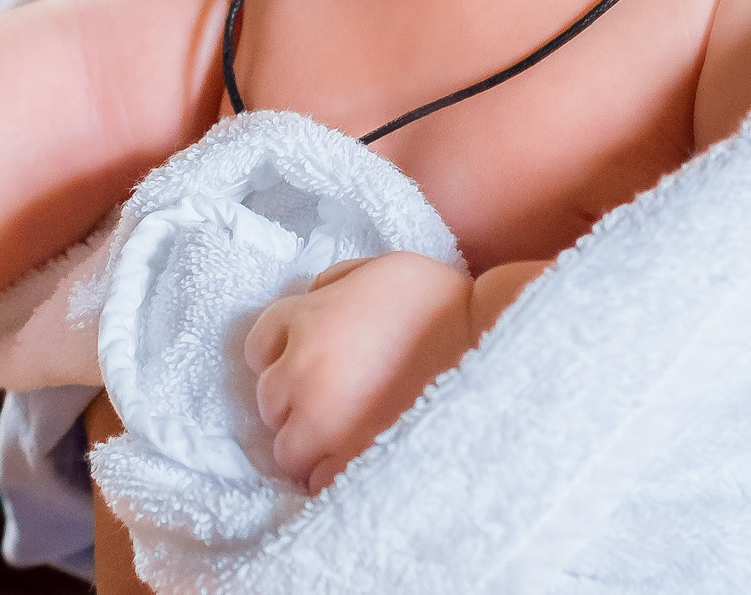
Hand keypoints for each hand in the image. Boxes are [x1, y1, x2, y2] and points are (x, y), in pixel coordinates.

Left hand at [244, 252, 473, 493]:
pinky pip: (319, 483)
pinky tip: (359, 460)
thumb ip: (336, 284)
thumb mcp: (383, 266)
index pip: (259, 346)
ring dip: (309, 444)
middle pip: (268, 401)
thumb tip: (313, 303)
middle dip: (295, 401)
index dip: (284, 353)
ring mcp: (324, 425)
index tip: (310, 362)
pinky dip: (333, 475)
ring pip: (286, 449)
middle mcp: (303, 374)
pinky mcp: (350, 464)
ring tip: (345, 437)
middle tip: (334, 399)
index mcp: (307, 321)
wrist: (492, 348)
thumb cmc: (444, 302)